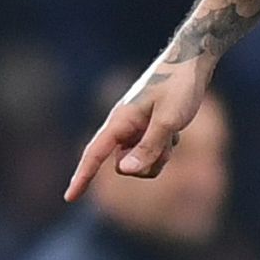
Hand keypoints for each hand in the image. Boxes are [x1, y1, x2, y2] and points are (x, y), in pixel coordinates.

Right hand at [67, 55, 213, 199]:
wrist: (190, 61)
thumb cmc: (179, 87)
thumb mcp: (168, 120)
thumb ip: (149, 147)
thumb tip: (125, 171)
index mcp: (120, 121)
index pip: (94, 154)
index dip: (82, 177)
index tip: (69, 198)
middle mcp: (123, 127)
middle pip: (126, 167)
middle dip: (148, 163)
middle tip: (168, 138)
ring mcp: (134, 129)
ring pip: (142, 164)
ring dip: (161, 156)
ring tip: (174, 131)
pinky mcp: (146, 130)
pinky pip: (154, 154)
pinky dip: (167, 147)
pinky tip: (176, 126)